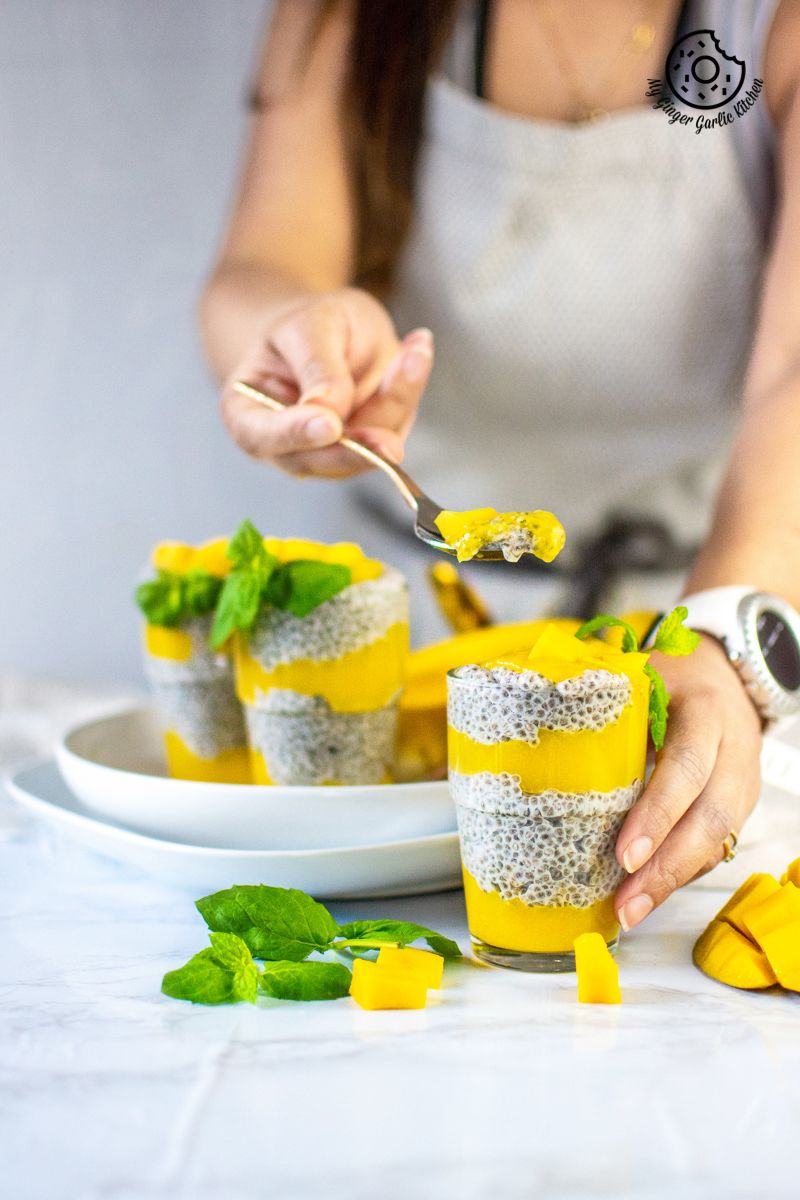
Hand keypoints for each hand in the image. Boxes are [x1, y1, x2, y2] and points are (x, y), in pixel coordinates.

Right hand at [220, 287, 432, 476]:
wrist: (326, 329)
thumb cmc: (304, 326)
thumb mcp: (307, 326)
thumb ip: (317, 368)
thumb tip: (330, 413)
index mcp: (248, 414)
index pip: (261, 436)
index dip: (294, 434)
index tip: (328, 424)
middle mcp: (287, 445)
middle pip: (322, 458)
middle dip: (362, 443)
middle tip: (390, 435)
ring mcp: (330, 452)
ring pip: (367, 447)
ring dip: (396, 402)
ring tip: (413, 351)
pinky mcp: (369, 447)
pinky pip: (396, 429)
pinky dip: (410, 392)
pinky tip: (416, 352)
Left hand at [613, 635, 762, 930]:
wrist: (724, 675)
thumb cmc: (670, 677)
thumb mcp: (641, 676)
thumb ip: (605, 705)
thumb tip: (539, 734)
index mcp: (705, 712)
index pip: (687, 767)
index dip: (659, 812)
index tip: (625, 853)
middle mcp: (733, 751)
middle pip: (710, 817)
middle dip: (666, 866)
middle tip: (627, 902)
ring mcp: (742, 782)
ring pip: (718, 840)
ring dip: (673, 880)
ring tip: (631, 910)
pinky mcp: (739, 806)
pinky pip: (716, 847)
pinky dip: (682, 873)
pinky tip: (649, 893)